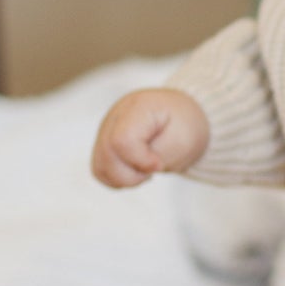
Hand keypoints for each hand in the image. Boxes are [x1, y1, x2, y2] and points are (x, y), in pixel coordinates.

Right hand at [92, 87, 210, 187]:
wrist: (182, 118)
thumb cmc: (184, 125)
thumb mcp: (184, 140)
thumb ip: (159, 154)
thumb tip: (140, 168)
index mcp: (139, 106)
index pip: (122, 140)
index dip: (140, 160)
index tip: (159, 163)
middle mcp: (116, 115)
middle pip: (108, 154)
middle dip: (132, 174)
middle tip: (154, 168)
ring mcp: (106, 129)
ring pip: (100, 166)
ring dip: (125, 178)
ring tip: (146, 169)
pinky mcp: (103, 143)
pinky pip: (100, 171)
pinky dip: (118, 178)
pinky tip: (136, 170)